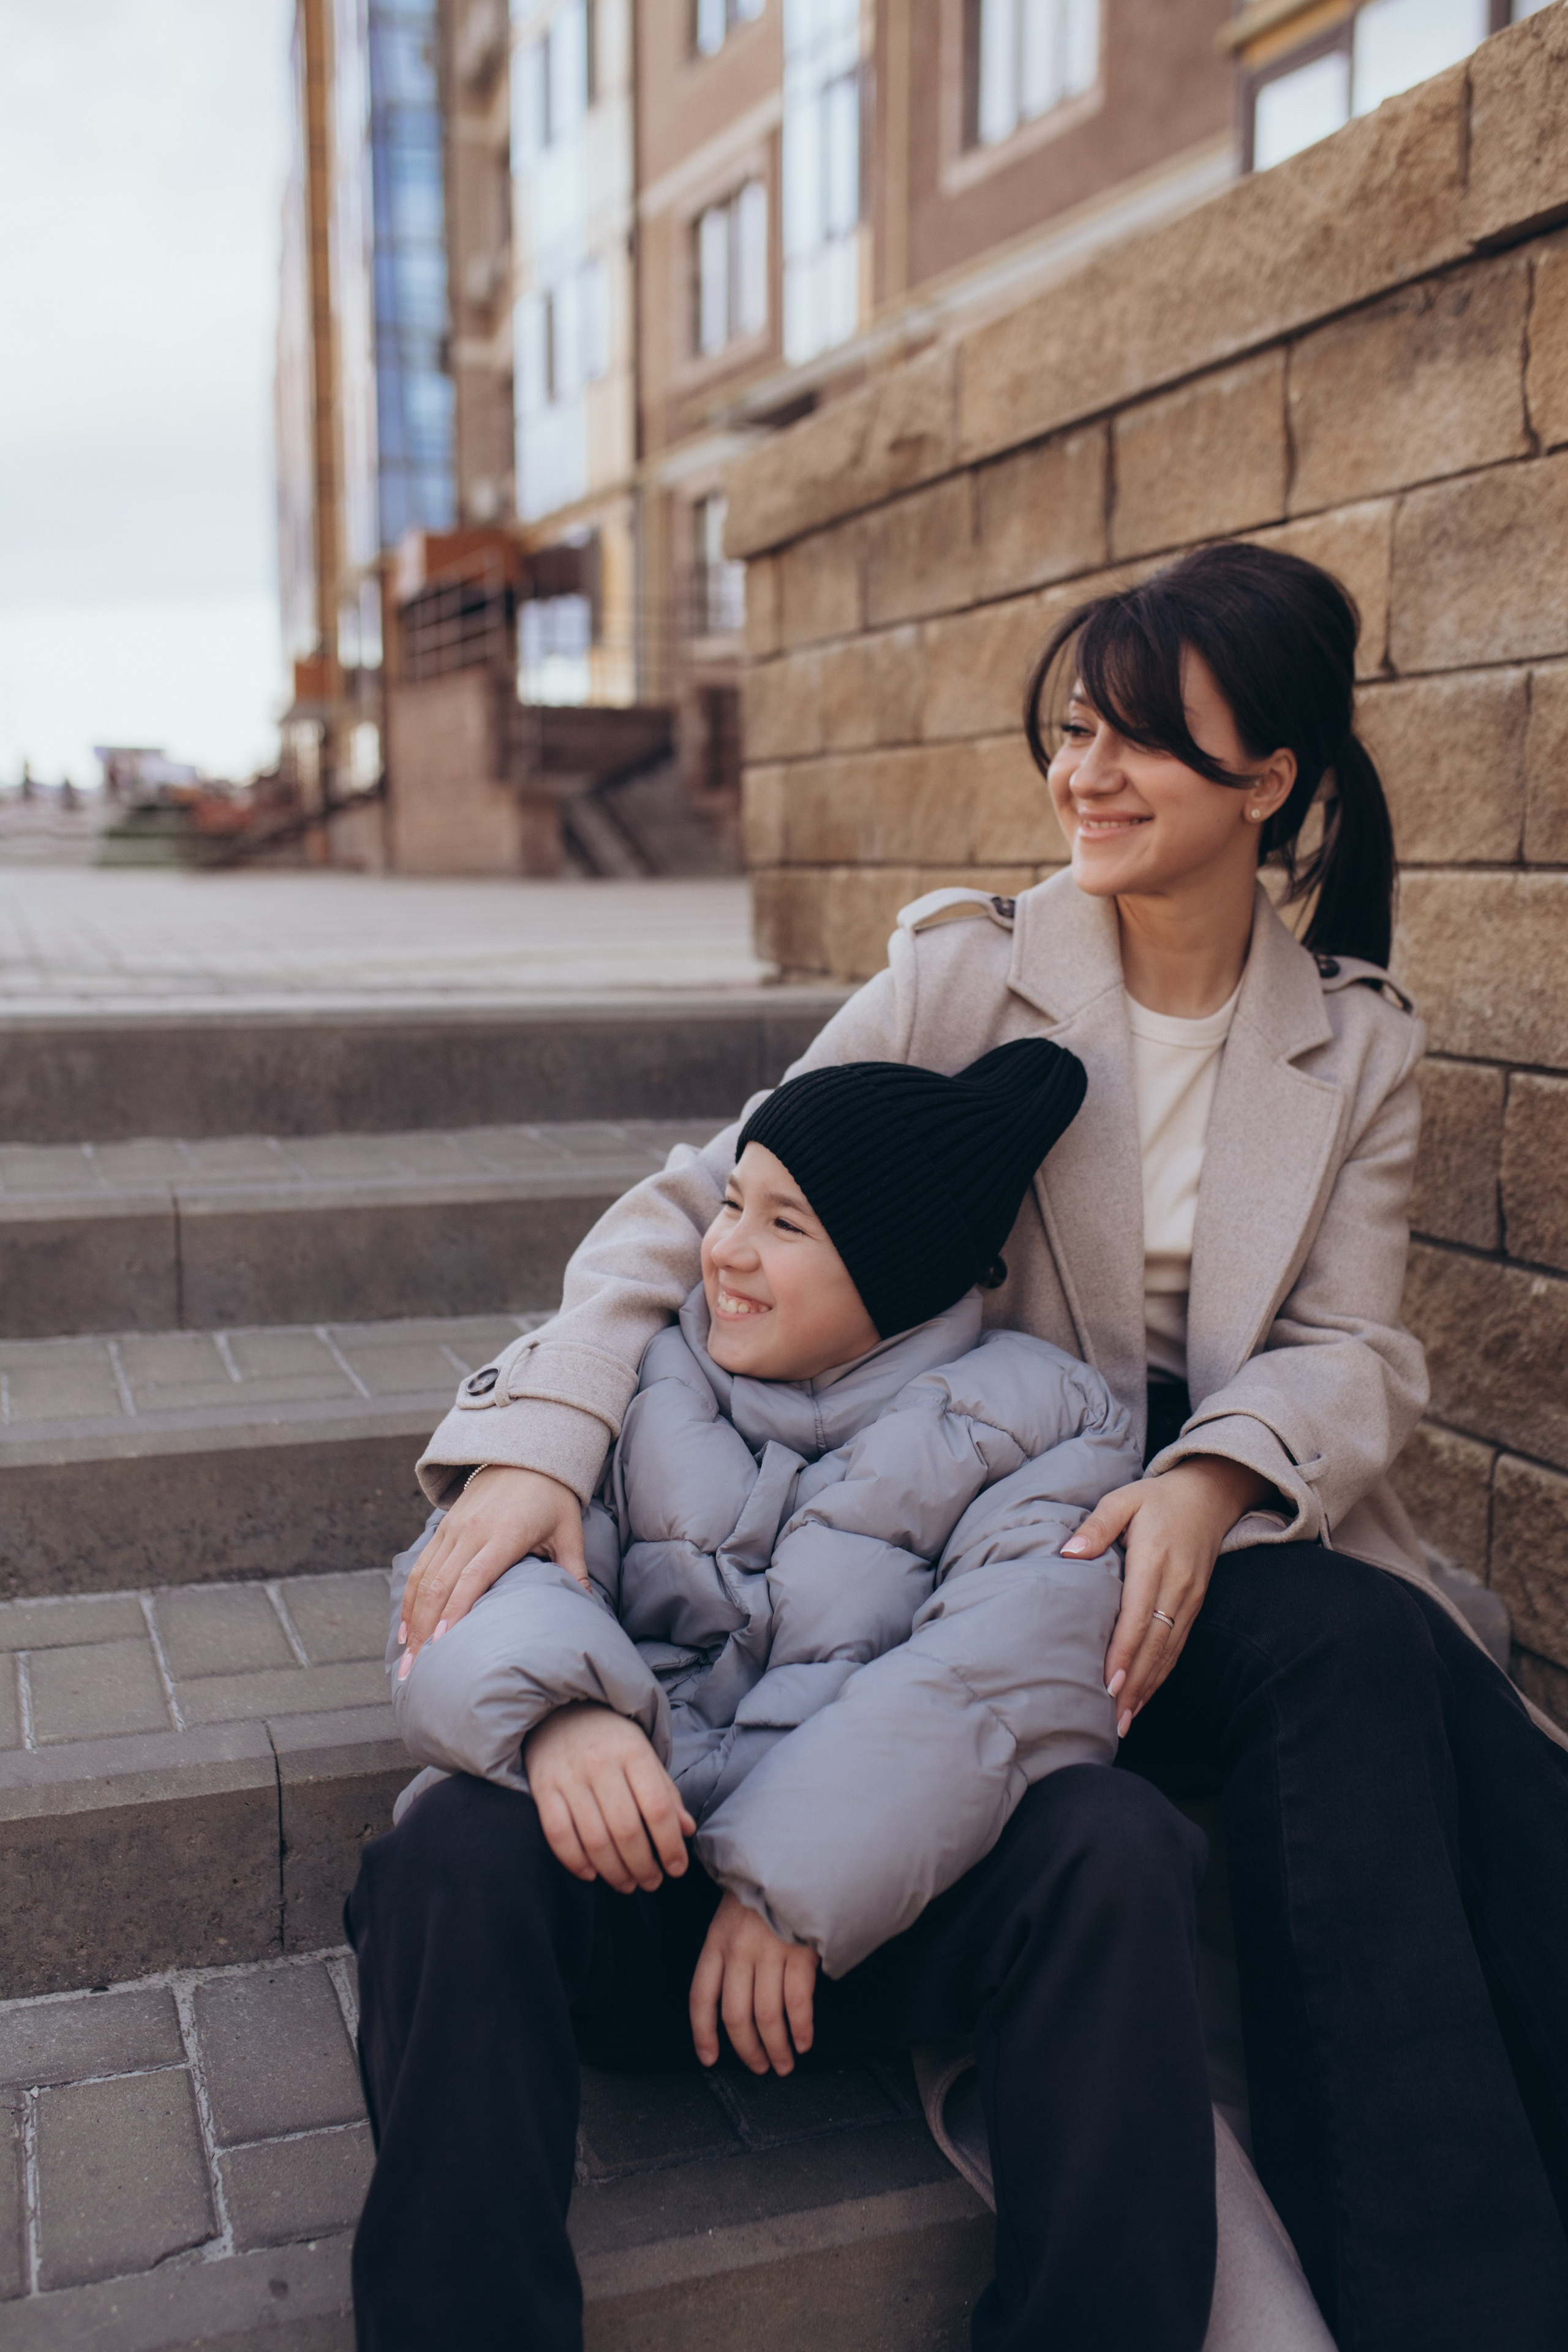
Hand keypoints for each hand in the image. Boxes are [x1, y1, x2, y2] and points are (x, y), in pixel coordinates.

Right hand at [398, 1466, 586, 1671]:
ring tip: (407, 1657)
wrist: (524, 1451)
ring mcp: (453, 1528)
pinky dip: (410, 1598)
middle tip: (417, 1670)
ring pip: (423, 1578)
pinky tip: (406, 1626)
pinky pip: (420, 1566)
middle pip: (440, 1585)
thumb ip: (575, 1570)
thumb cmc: (552, 1497)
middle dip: (425, 1630)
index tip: (443, 1644)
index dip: (456, 1611)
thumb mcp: (569, 1530)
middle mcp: (472, 1531)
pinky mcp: (443, 1527)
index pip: (474, 1577)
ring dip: (412, 1619)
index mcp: (505, 1534)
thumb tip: (588, 1608)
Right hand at [524, 1703, 694, 1892]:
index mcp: (633, 1752)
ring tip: (627, 1884)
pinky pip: (558, 1834)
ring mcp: (568, 1776)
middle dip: (643, 1866)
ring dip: (613, 1871)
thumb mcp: (645, 1755)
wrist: (561, 1709)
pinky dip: (575, 1861)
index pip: (656, 1808)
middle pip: (626, 1830)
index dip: (669, 1845)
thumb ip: (666, 1792)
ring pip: (594, 1839)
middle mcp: (600, 1763)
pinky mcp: (542, 1788)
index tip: (677, 1869)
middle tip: (652, 1883)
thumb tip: (686, 1830)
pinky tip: (591, 1874)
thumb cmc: (611, 1739)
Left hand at [689, 1890, 818, 2075]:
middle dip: (747, 2050)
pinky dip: (800, 2029)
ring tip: (783, 2064)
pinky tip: (803, 2042)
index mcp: (715, 1943)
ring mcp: (769, 1952)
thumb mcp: (729, 1919)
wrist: (792, 1859)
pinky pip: (797, 2002)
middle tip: (760, 2067)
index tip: (709, 2058)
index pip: (701, 1998)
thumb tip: (730, 2006)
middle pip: (735, 2016)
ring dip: (776, 2048)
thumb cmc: (760, 1895)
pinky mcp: (799, 1952)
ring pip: (766, 2016)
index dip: (703, 2034)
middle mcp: (738, 1951)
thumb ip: (726, 1956)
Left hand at [1063, 1458, 1270, 1735]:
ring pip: (1168, 1651)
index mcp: (1156, 1560)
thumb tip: (1070, 1553)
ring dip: (1147, 1687)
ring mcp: (1190, 1599)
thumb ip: (1097, 1526)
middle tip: (1112, 1718)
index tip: (1109, 1683)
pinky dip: (1161, 1674)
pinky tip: (1143, 1697)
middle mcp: (1177, 1585)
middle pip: (1155, 1643)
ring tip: (1124, 1720)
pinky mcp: (1194, 1605)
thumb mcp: (1123, 1499)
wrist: (1208, 1495)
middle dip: (1134, 1683)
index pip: (1139, 1615)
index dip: (1125, 1652)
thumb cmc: (1156, 1499)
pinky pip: (1177, 1646)